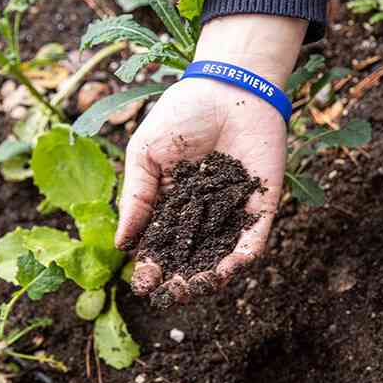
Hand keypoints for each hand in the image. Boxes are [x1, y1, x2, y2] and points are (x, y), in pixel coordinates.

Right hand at [115, 15, 306, 299]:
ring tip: (196, 287)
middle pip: (191, 258)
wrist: (227, 88)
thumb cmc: (181, 115)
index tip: (143, 283)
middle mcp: (202, 216)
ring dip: (210, 276)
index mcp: (172, 206)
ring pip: (222, 256)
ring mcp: (232, 213)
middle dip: (181, 280)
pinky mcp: (261, 206)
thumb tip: (121, 244)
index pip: (161, 245)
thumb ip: (136, 198)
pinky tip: (229, 269)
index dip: (152, 266)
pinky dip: (243, 256)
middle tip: (172, 294)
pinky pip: (254, 238)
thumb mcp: (145, 155)